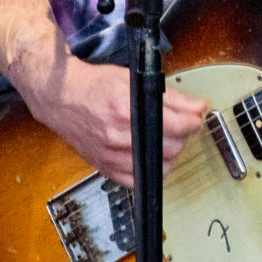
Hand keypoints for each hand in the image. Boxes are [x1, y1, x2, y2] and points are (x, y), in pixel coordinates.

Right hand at [30, 58, 208, 186]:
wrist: (62, 98)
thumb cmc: (95, 86)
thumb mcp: (133, 80)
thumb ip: (170, 96)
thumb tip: (199, 107)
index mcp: (125, 110)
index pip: (175, 126)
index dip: (192, 122)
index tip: (195, 118)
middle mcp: (116, 135)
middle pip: (170, 148)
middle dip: (184, 137)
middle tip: (182, 126)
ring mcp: (109, 155)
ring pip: (158, 167)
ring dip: (171, 154)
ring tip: (167, 139)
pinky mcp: (104, 168)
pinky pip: (138, 181)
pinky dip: (151, 171)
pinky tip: (150, 156)